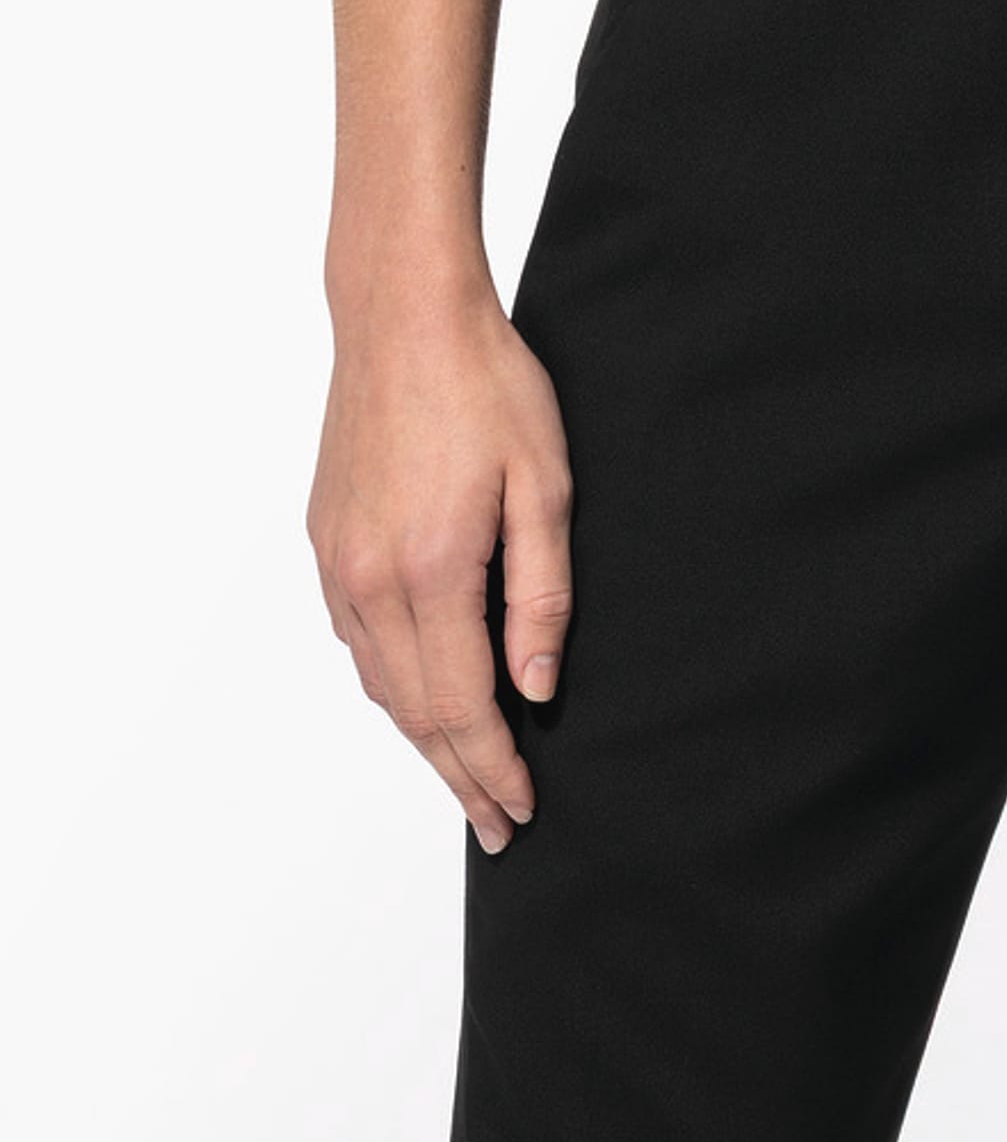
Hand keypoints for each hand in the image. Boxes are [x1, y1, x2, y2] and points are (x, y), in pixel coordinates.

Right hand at [309, 259, 572, 853]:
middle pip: (416, 712)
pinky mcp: (326, 543)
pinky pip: (359, 642)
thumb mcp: (545, 485)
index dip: (493, 767)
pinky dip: (392, 685)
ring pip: (380, 684)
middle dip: (459, 774)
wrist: (402, 318)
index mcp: (433, 572)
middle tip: (497, 823)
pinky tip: (421, 694)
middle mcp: (372, 582)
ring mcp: (340, 565)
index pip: (463, 706)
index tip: (521, 809)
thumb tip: (538, 687)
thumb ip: (543, 593)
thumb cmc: (486, 385)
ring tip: (465, 775)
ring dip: (423, 737)